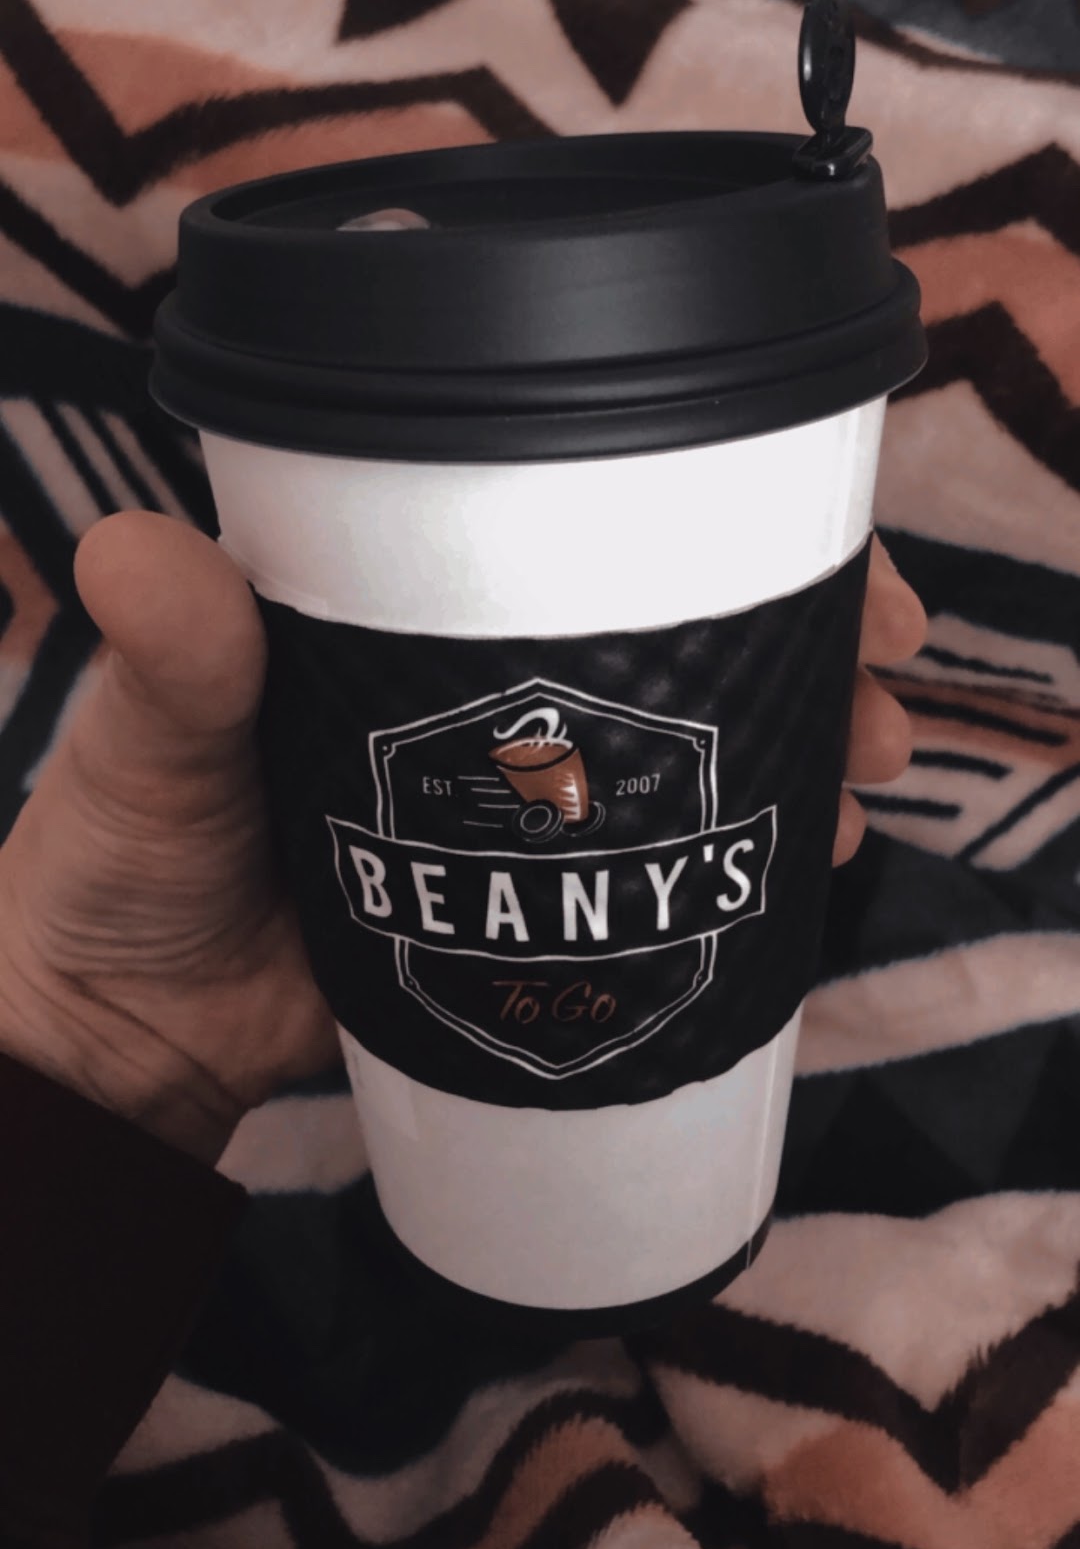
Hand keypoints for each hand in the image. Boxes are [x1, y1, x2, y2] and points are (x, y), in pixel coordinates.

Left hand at [0, 516, 922, 1163]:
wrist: (127, 1032)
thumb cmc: (122, 854)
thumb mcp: (143, 747)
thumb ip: (166, 663)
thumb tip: (133, 550)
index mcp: (405, 601)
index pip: (574, 517)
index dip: (710, 516)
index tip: (822, 546)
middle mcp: (483, 679)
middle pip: (670, 619)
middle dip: (797, 633)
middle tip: (880, 679)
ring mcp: (521, 791)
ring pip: (689, 739)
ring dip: (798, 737)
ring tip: (862, 775)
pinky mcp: (530, 894)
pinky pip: (657, 859)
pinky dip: (738, 854)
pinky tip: (810, 861)